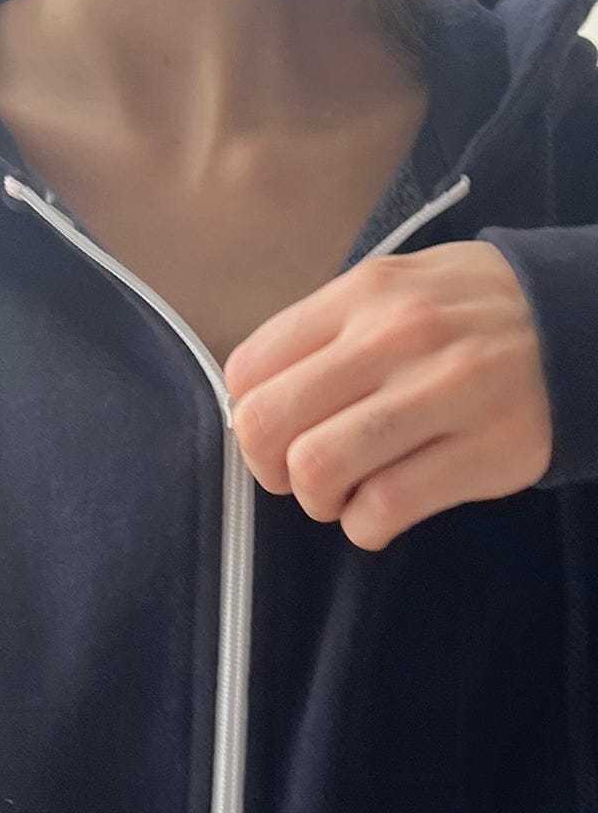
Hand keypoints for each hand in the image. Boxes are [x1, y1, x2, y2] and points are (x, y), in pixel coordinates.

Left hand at [222, 241, 553, 551]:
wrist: (581, 322)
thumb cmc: (470, 313)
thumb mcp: (396, 288)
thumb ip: (326, 332)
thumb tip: (255, 397)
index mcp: (362, 295)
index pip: (249, 370)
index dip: (250, 415)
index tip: (280, 429)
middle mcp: (395, 337)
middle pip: (268, 425)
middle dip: (270, 468)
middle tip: (301, 473)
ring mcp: (442, 394)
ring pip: (318, 470)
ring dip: (317, 499)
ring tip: (345, 492)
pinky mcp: (483, 452)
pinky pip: (382, 509)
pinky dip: (366, 525)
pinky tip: (383, 509)